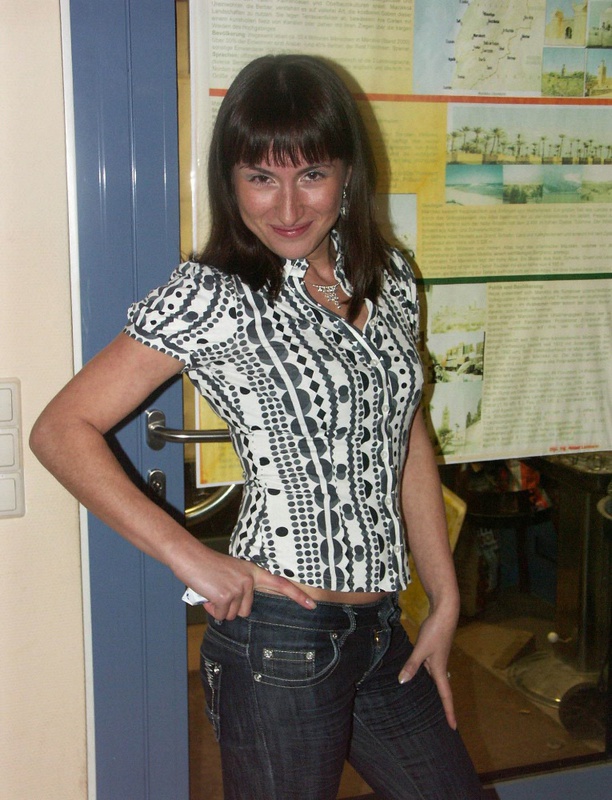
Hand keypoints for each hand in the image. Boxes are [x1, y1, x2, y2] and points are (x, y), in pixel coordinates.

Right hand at [179, 547, 315, 620]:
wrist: (189, 556)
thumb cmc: (206, 566)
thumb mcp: (231, 573)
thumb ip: (241, 588)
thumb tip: (241, 609)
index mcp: (253, 572)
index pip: (280, 584)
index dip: (297, 595)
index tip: (312, 605)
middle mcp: (250, 580)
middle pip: (246, 611)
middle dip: (231, 607)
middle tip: (218, 590)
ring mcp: (239, 588)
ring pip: (232, 615)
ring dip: (220, 608)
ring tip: (211, 589)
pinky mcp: (226, 595)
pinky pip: (221, 615)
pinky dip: (211, 608)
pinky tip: (206, 593)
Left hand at [397, 606, 457, 729]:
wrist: (445, 613)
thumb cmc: (435, 631)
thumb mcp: (421, 648)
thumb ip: (412, 665)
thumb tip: (402, 682)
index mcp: (440, 670)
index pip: (446, 696)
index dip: (449, 712)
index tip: (454, 727)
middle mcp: (440, 667)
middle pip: (442, 690)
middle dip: (442, 705)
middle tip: (442, 721)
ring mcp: (437, 658)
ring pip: (434, 679)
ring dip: (433, 691)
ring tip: (428, 703)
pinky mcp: (434, 650)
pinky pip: (429, 668)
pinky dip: (425, 675)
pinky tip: (417, 675)